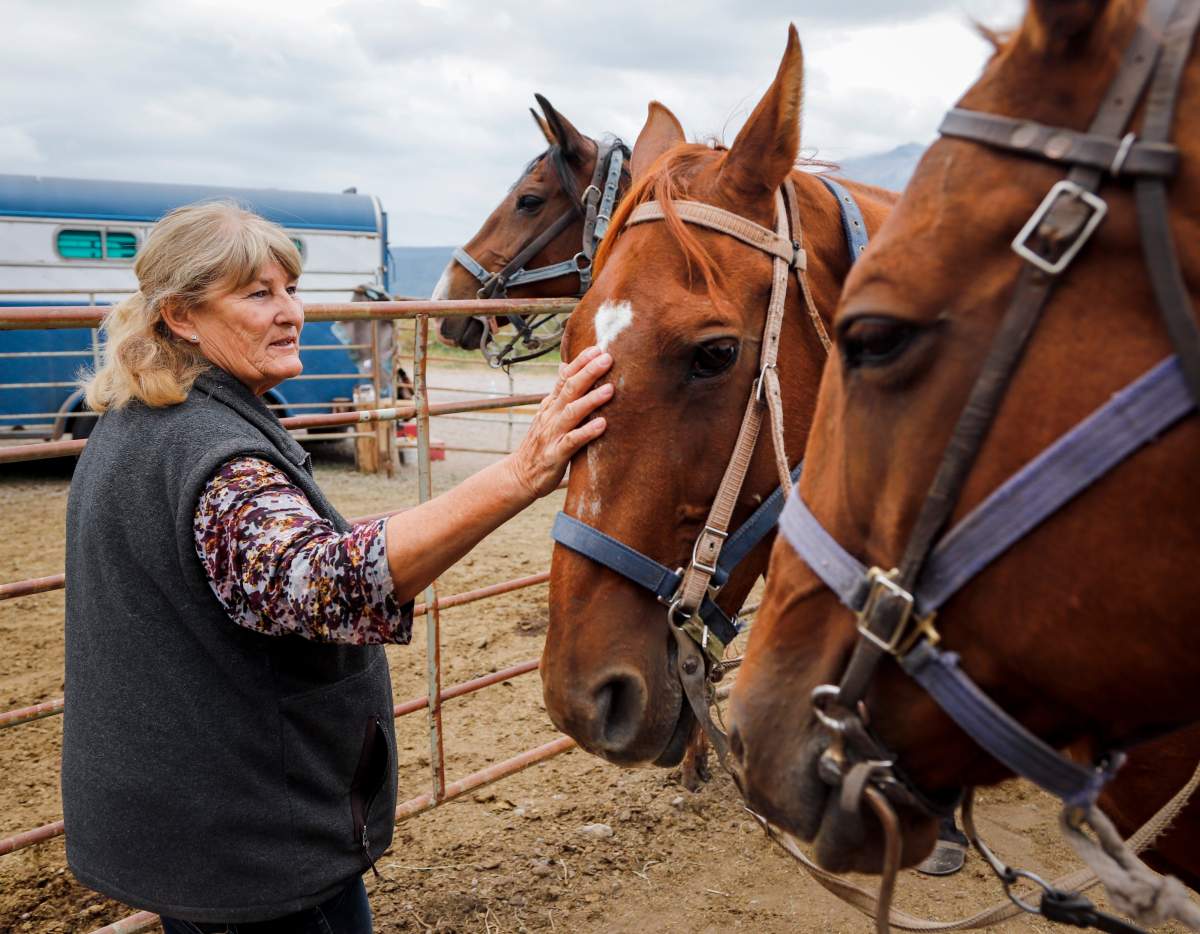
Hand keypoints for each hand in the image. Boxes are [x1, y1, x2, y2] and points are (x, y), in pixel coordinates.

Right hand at [507, 345, 612, 498]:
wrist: (520, 475)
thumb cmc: (540, 444)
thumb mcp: (547, 414)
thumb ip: (559, 393)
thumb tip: (565, 366)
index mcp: (550, 405)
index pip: (564, 378)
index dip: (580, 362)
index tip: (598, 348)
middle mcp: (551, 416)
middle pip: (569, 389)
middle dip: (588, 372)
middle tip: (607, 358)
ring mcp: (553, 434)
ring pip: (572, 412)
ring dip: (591, 400)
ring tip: (610, 389)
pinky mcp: (556, 454)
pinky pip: (573, 441)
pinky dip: (587, 432)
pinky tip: (602, 425)